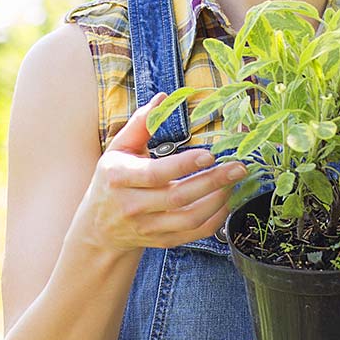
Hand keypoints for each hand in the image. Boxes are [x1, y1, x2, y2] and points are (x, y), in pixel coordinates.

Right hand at [71, 93, 248, 252]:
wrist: (100, 226)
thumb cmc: (113, 179)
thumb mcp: (119, 148)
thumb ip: (141, 124)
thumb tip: (163, 98)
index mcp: (119, 178)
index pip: (155, 174)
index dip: (184, 165)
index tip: (209, 155)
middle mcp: (132, 206)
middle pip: (177, 197)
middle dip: (212, 182)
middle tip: (238, 167)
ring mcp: (147, 227)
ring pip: (189, 218)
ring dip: (217, 201)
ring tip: (234, 182)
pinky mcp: (161, 241)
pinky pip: (193, 233)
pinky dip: (215, 220)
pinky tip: (226, 202)